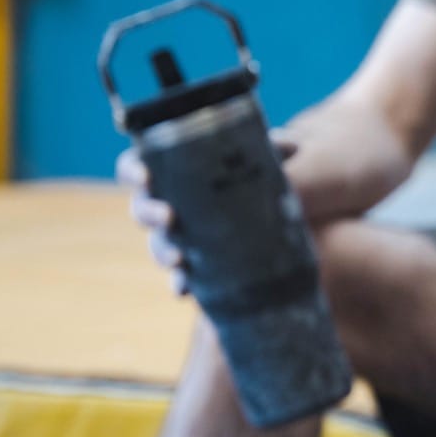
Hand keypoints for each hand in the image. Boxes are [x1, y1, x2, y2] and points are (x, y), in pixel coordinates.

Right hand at [117, 130, 299, 295]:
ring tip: (179, 258)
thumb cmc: (276, 172)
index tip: (145, 176)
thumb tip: (282, 147)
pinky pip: (181, 277)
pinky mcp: (201, 265)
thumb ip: (277, 147)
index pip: (137, 166)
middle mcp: (173, 203)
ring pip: (158, 245)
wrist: (302, 212)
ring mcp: (184, 237)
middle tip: (168, 217)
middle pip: (142, 209)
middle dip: (148, 214)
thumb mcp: (276, 154)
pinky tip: (184, 288)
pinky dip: (180, 283)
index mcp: (178, 169)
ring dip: (162, 252)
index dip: (133, 171)